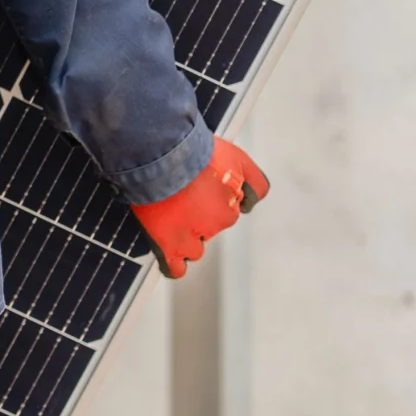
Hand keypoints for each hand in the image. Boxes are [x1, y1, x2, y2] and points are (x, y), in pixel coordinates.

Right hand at [130, 136, 267, 277]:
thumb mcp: (237, 157)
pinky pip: (175, 266)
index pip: (235, 208)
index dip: (216, 199)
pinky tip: (169, 254)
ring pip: (194, 246)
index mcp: (233, 201)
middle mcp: (218, 220)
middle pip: (211, 225)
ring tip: (168, 216)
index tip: (203, 189)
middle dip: (199, 215)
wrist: (161, 152)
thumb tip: (254, 200)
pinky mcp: (169, 243)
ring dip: (186, 236)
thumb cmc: (192, 150)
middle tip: (179, 195)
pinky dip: (173, 264)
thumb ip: (254, 181)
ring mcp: (192, 234)